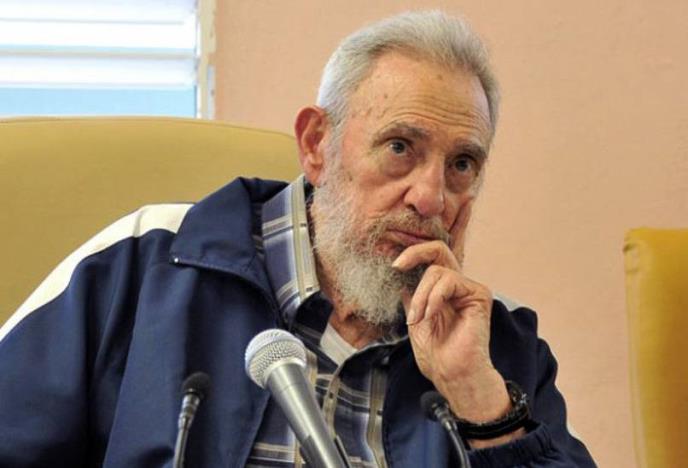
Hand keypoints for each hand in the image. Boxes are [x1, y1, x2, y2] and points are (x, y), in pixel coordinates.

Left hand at [392, 208, 523, 446]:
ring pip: (437, 270)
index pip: (430, 260)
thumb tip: (401, 280)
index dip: (412, 255)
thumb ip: (411, 298)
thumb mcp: (414, 320)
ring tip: (418, 318)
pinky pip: (450, 280)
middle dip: (414, 253)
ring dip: (421, 295)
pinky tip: (430, 316)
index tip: (393, 266)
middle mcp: (457, 286)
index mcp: (442, 291)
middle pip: (439, 250)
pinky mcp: (479, 294)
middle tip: (397, 266)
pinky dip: (434, 297)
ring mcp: (469, 289)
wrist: (451, 374)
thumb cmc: (436, 355)